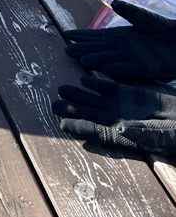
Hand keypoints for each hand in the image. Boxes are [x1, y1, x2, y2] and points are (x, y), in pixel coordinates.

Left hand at [52, 75, 175, 154]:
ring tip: (62, 89)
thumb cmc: (175, 138)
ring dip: (79, 95)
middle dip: (71, 110)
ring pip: (95, 100)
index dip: (78, 128)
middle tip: (53, 104)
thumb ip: (140, 133)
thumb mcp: (159, 137)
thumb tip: (120, 129)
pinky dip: (97, 83)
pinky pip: (110, 87)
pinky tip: (85, 78)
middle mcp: (118, 120)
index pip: (95, 131)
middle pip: (89, 114)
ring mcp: (123, 106)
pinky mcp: (131, 93)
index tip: (61, 125)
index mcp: (122, 135)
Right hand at [63, 0, 175, 80]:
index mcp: (120, 35)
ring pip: (110, 59)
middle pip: (99, 48)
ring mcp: (131, 58)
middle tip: (67, 50)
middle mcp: (122, 48)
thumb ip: (129, 12)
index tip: (67, 34)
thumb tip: (113, 3)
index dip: (82, 35)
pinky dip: (118, 68)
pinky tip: (107, 68)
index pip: (97, 36)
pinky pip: (129, 68)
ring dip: (97, 60)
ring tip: (82, 60)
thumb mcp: (143, 17)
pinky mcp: (144, 67)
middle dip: (83, 49)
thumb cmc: (162, 28)